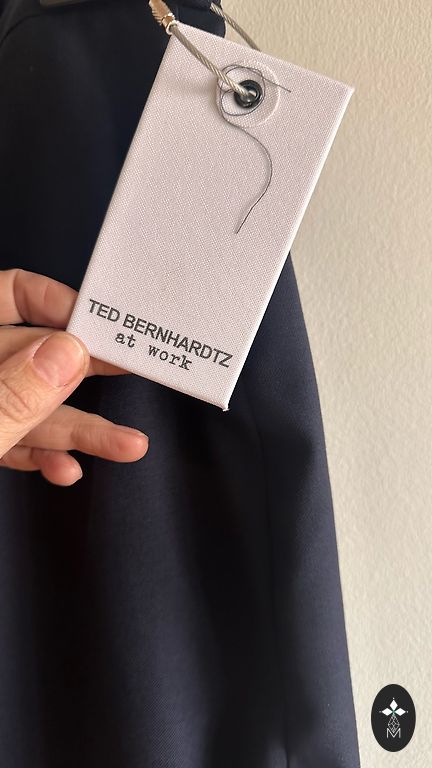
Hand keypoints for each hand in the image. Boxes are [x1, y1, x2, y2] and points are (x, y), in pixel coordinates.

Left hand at [0, 269, 148, 484]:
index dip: (56, 302)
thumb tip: (67, 353)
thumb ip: (12, 396)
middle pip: (34, 354)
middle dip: (86, 371)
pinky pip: (17, 439)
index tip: (101, 325)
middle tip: (135, 369)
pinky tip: (67, 469)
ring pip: (31, 406)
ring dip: (77, 428)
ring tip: (127, 444)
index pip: (8, 294)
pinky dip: (44, 455)